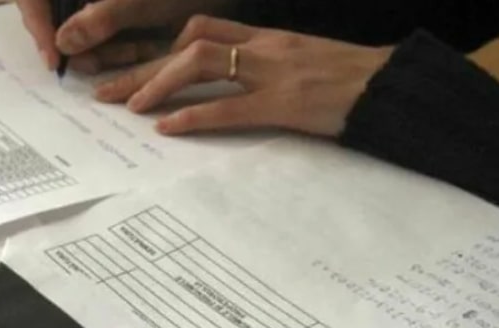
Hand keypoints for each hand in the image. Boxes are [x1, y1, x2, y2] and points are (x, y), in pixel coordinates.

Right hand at [16, 0, 235, 72]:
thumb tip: (63, 43)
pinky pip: (106, 40)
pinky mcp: (120, 23)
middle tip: (104, 60)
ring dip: (107, 51)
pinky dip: (122, 50)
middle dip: (83, 46)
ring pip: (85, 37)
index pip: (33, 2)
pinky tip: (143, 50)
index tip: (54, 58)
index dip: (38, 28)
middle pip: (60, 24)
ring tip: (137, 49)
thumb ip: (101, 17)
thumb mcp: (139, 0)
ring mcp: (103, 12)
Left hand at [94, 16, 393, 135]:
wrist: (394, 88)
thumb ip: (264, 68)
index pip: (202, 30)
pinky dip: (194, 115)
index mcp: (267, 37)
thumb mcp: (302, 63)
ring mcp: (274, 72)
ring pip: (201, 63)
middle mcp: (264, 47)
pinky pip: (229, 107)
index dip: (161, 51)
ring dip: (159, 83)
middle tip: (105, 91)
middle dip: (143, 67)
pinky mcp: (286, 103)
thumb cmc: (349, 81)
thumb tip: (229, 87)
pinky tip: (167, 127)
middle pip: (189, 44)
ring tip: (129, 106)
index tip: (132, 70)